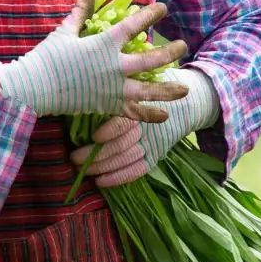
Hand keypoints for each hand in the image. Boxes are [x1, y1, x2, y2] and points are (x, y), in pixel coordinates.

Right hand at [0, 0, 188, 119]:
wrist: (36, 87)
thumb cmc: (48, 57)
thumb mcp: (64, 31)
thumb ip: (79, 13)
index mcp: (104, 44)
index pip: (133, 26)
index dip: (149, 15)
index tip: (162, 8)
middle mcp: (114, 67)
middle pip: (150, 60)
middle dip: (169, 52)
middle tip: (182, 46)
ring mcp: (113, 89)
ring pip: (148, 91)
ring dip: (168, 90)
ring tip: (185, 89)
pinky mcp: (108, 106)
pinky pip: (133, 112)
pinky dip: (149, 115)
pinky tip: (164, 116)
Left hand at [70, 69, 219, 186]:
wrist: (187, 101)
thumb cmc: (152, 86)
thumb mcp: (139, 79)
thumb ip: (117, 87)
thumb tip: (83, 90)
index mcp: (142, 107)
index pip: (125, 123)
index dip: (109, 131)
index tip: (93, 137)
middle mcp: (148, 128)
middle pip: (120, 145)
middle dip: (95, 155)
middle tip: (74, 157)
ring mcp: (152, 144)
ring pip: (125, 160)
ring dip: (102, 168)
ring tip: (83, 170)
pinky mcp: (155, 155)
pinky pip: (136, 171)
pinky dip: (118, 178)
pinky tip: (101, 182)